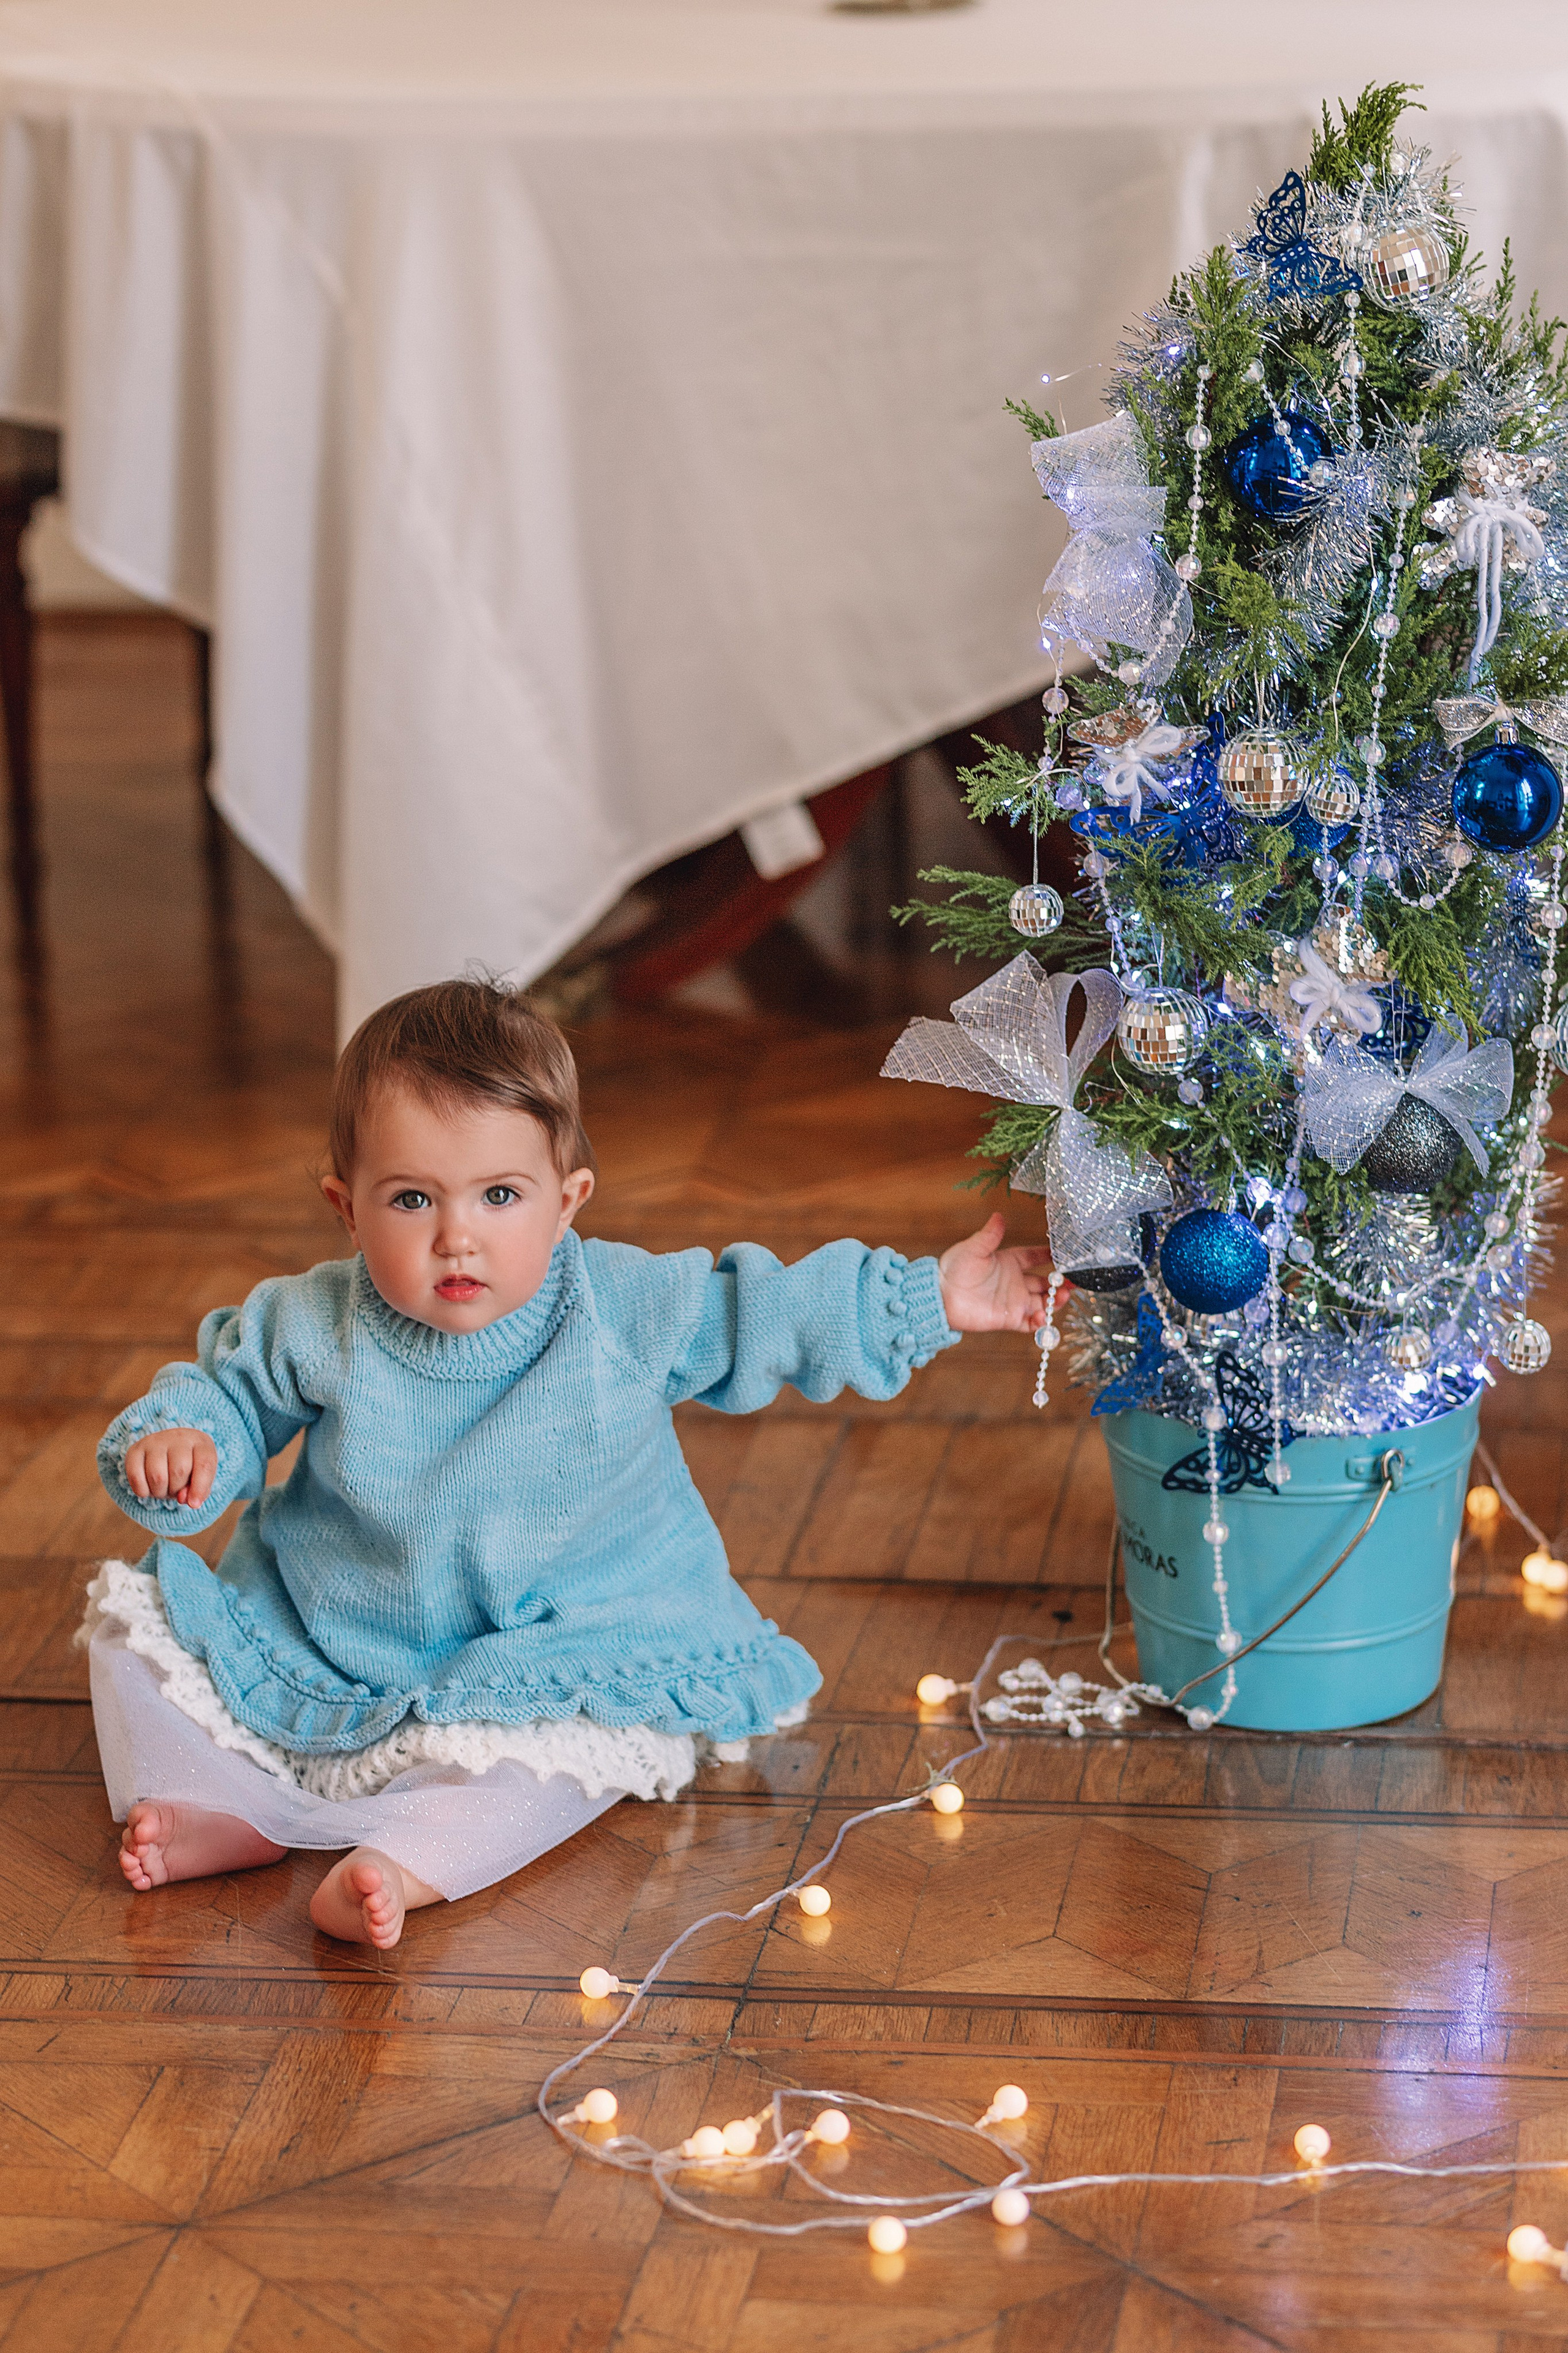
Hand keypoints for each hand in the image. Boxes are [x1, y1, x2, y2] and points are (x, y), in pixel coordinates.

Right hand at [123, 1429, 217, 1507]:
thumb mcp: (200, 1478)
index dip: (200, 1488)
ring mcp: (155, 1441)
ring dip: (160, 1492)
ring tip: (163, 1488)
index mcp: (200, 1442)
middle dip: (176, 1490)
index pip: (204, 1464)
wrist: (167, 1449)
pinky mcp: (135, 1449)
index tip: (194, 1504)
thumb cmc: (188, 1467)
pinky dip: (143, 1491)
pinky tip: (148, 1487)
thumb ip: (198, 1491)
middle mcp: (178, 1437)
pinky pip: (136, 1478)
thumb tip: (183, 1499)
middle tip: (175, 1489)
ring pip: (157, 1476)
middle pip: (178, 1472)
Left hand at [937, 1214, 1054, 1333]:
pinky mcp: (1009, 1319)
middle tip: (1073, 1282)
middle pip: (1045, 1282)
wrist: (940, 1296)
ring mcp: (1014, 1301)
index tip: (1065, 1253)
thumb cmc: (954, 1268)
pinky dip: (1041, 1323)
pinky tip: (1043, 1316)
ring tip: (1062, 1297)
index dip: (1049, 1255)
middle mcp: (1015, 1281)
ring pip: (1043, 1303)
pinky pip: (1030, 1323)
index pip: (1035, 1256)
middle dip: (1060, 1283)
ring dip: (1055, 1301)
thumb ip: (990, 1235)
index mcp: (1009, 1261)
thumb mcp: (974, 1248)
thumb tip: (999, 1216)